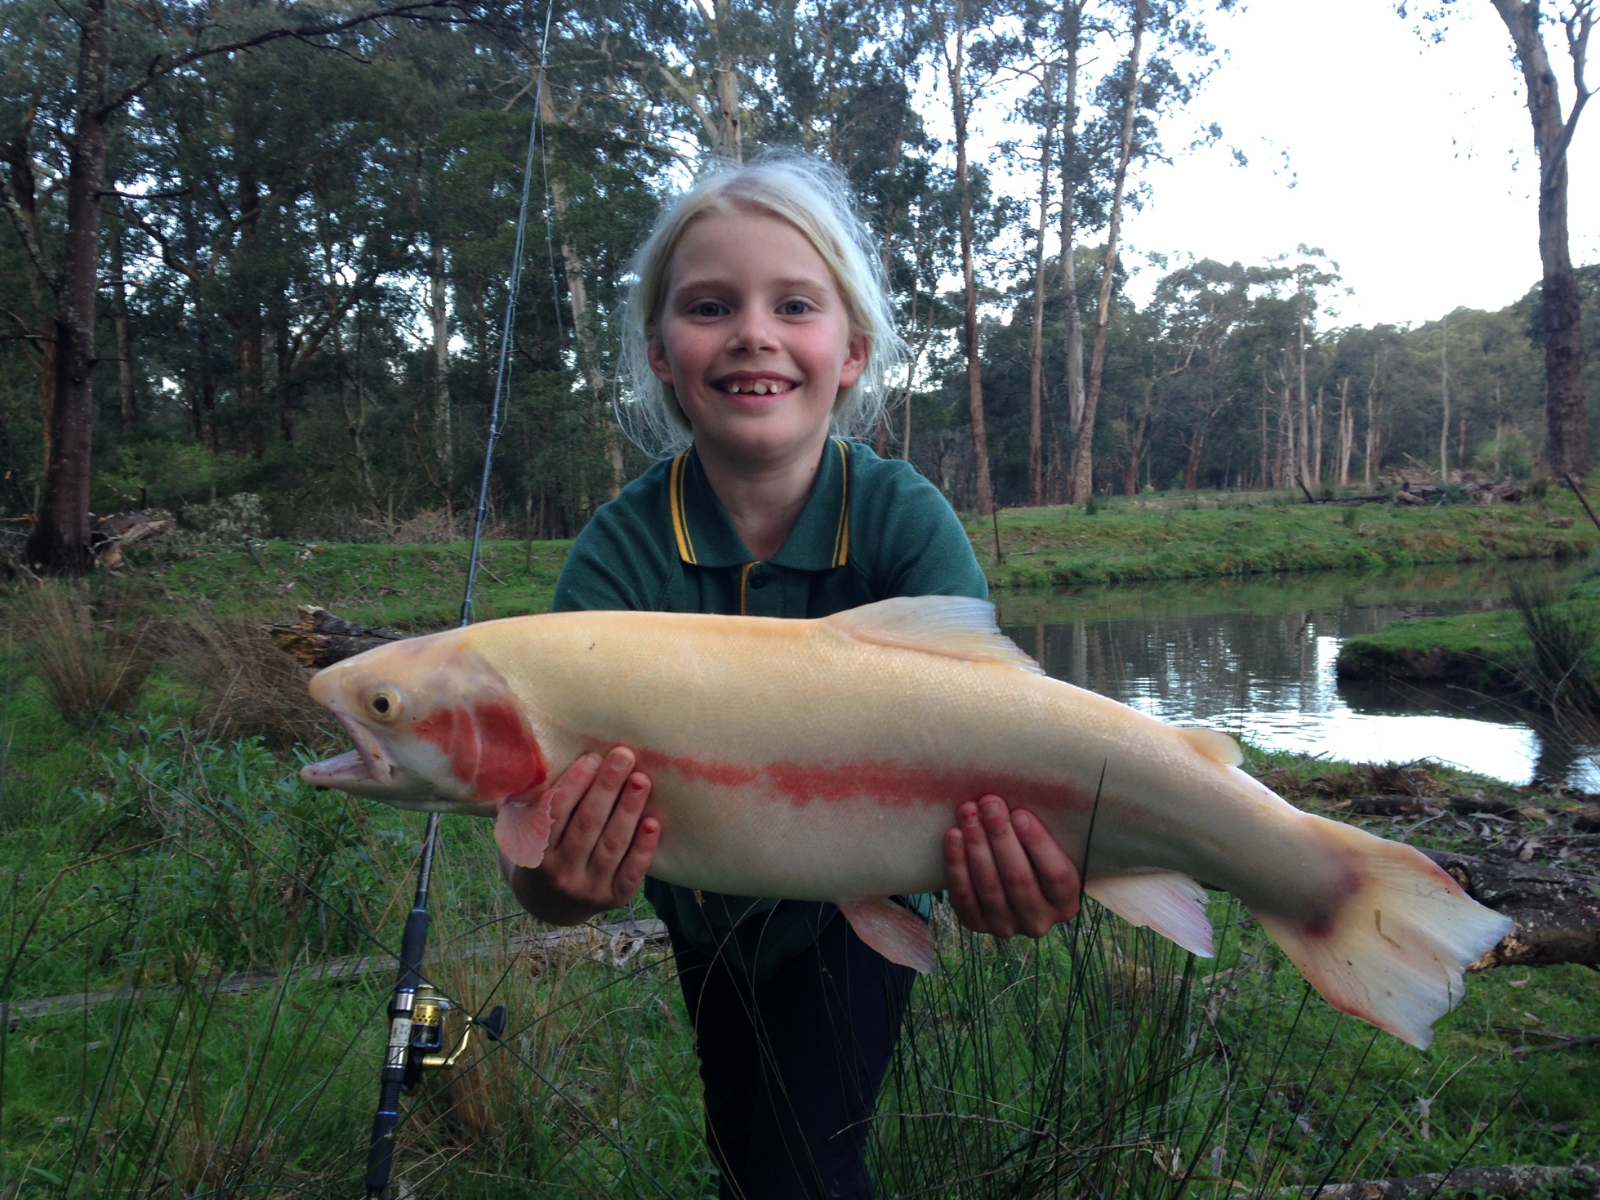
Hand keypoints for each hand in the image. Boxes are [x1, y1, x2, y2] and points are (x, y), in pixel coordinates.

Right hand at [499, 747, 658, 925]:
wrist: (549, 903)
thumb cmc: (544, 850)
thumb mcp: (528, 830)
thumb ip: (542, 802)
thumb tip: (572, 758)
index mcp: (536, 852)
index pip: (556, 812)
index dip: (576, 782)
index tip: (593, 757)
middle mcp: (560, 873)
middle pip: (588, 823)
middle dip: (608, 786)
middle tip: (624, 756)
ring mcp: (588, 889)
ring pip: (612, 844)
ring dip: (629, 808)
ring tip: (642, 779)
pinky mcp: (614, 898)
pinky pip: (631, 872)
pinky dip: (643, 847)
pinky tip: (653, 822)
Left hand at [944, 795, 1080, 938]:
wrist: (1009, 885)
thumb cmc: (1033, 855)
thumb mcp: (1051, 848)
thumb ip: (1040, 833)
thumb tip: (1021, 799)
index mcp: (1066, 902)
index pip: (1056, 874)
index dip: (1038, 843)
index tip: (1020, 813)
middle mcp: (1038, 921)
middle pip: (1018, 877)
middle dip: (1001, 836)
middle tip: (989, 804)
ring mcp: (1006, 926)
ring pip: (989, 885)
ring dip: (976, 845)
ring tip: (968, 813)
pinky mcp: (977, 925)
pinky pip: (963, 895)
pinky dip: (957, 864)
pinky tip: (953, 836)